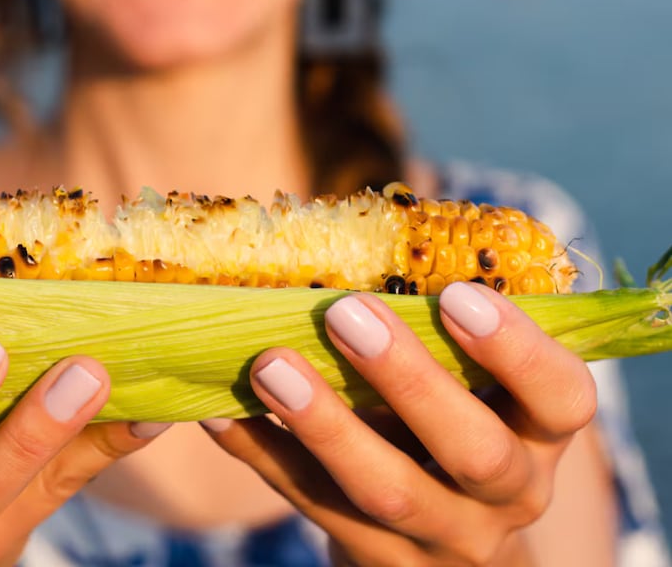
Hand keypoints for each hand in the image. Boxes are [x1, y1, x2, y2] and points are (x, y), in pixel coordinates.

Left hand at [202, 282, 597, 565]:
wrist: (446, 544)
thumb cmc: (456, 426)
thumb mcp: (476, 389)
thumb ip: (443, 338)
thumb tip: (356, 246)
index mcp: (540, 434)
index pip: (562, 398)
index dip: (517, 349)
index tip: (458, 295)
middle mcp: (509, 494)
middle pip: (474, 451)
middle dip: (408, 380)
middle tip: (344, 312)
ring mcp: (442, 539)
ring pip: (387, 492)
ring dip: (325, 425)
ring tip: (270, 364)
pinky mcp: (377, 560)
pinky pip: (313, 506)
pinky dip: (263, 453)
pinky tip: (220, 411)